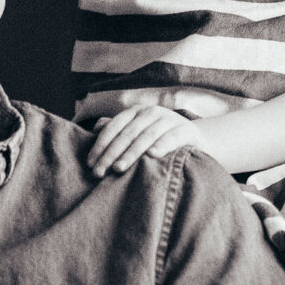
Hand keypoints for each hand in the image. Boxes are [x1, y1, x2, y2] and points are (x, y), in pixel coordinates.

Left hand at [87, 106, 201, 175]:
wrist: (194, 138)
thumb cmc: (159, 137)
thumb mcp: (138, 131)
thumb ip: (119, 129)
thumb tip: (96, 127)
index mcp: (135, 112)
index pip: (113, 127)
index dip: (100, 145)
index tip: (90, 163)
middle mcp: (151, 112)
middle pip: (126, 134)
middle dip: (111, 154)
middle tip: (99, 172)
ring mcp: (169, 119)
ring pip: (146, 136)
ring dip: (131, 153)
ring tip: (119, 168)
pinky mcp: (186, 129)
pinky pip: (171, 138)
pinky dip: (162, 146)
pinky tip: (152, 156)